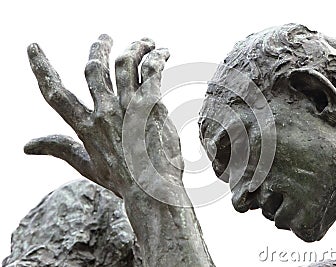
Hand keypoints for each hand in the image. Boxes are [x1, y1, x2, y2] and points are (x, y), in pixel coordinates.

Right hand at [24, 35, 182, 198]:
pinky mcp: (153, 104)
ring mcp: (129, 107)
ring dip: (133, 46)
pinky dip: (157, 56)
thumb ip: (59, 149)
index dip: (42, 68)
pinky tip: (163, 52)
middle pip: (94, 68)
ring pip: (125, 62)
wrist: (152, 191)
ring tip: (142, 40)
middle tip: (104, 37)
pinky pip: (152, 70)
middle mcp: (104, 112)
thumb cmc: (121, 182)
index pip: (55, 93)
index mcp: (85, 127)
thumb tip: (26, 146)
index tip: (33, 48)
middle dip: (97, 48)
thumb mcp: (86, 166)